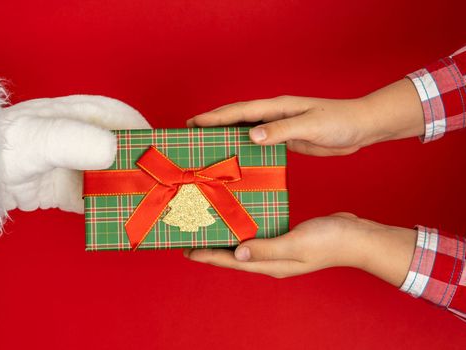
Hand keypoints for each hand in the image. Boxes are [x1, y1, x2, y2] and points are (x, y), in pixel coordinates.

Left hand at [1, 95, 149, 212]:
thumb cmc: (4, 148)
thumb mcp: (37, 139)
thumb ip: (72, 140)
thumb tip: (113, 149)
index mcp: (82, 115)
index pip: (124, 119)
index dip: (144, 136)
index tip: (159, 156)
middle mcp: (86, 140)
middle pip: (125, 151)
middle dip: (142, 168)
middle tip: (158, 187)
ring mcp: (80, 167)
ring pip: (116, 177)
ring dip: (131, 192)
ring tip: (147, 207)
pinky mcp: (73, 192)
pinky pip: (101, 200)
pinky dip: (113, 210)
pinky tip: (121, 219)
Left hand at [185, 213, 416, 286]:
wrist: (357, 237)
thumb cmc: (329, 240)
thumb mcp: (296, 243)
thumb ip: (267, 248)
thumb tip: (237, 253)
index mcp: (272, 264)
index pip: (232, 262)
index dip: (208, 257)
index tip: (186, 250)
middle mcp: (271, 260)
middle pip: (234, 257)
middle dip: (212, 250)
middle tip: (191, 239)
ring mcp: (279, 251)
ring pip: (244, 247)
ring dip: (226, 240)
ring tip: (209, 228)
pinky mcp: (285, 239)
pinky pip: (257, 236)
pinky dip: (243, 230)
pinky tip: (239, 221)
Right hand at [187, 79, 423, 155]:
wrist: (360, 127)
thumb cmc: (339, 122)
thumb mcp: (311, 125)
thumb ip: (281, 130)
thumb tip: (251, 135)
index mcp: (277, 107)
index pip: (240, 111)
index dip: (216, 117)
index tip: (193, 122)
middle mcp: (274, 115)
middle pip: (238, 117)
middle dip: (214, 123)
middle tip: (191, 131)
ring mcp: (280, 126)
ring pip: (246, 130)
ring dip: (226, 135)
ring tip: (207, 145)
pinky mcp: (286, 139)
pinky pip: (259, 143)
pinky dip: (244, 147)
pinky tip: (237, 156)